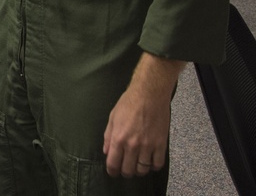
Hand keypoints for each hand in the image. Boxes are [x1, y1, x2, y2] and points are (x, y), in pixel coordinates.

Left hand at [102, 53, 184, 177]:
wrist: (149, 94)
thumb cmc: (128, 103)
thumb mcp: (112, 118)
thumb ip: (108, 137)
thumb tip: (107, 152)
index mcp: (118, 138)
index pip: (113, 164)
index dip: (112, 171)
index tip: (113, 172)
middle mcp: (132, 145)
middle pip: (128, 170)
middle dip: (125, 172)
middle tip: (125, 169)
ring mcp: (148, 146)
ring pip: (143, 169)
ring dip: (139, 170)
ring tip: (137, 166)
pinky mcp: (161, 144)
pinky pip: (158, 164)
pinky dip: (153, 166)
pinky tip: (150, 161)